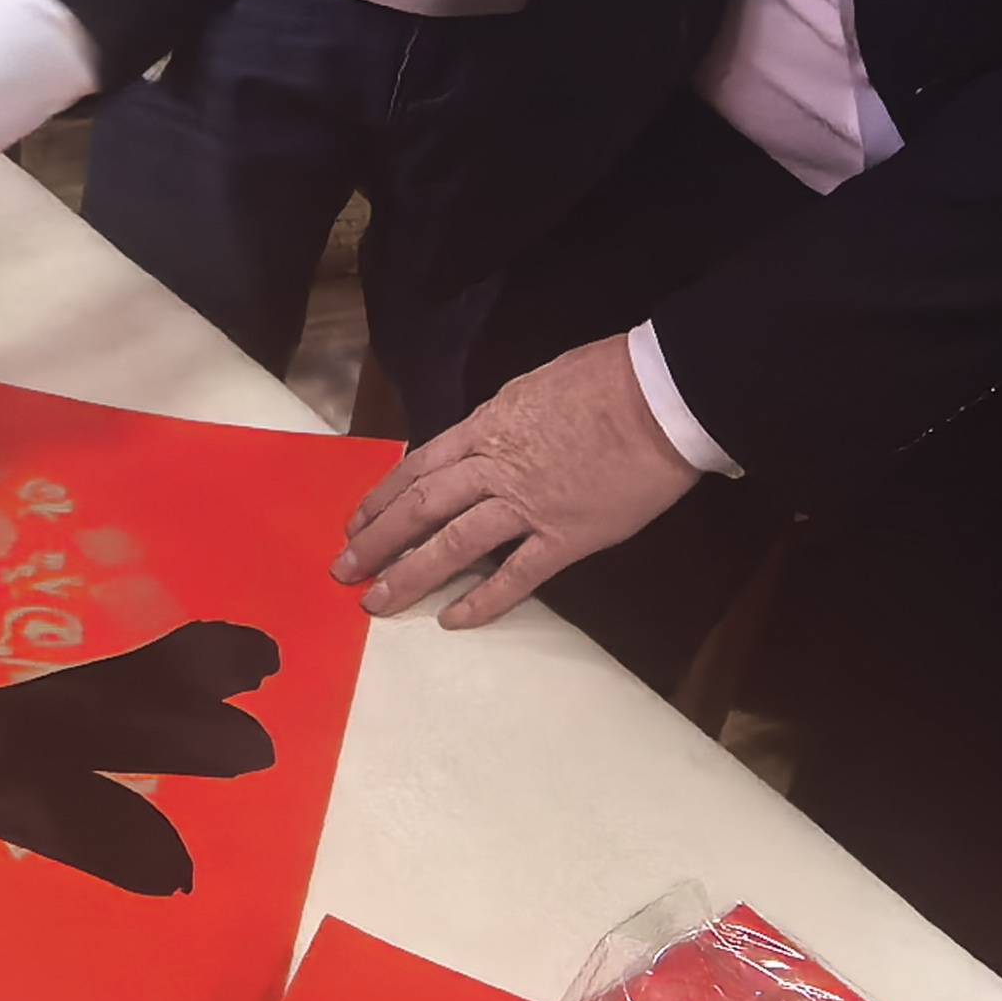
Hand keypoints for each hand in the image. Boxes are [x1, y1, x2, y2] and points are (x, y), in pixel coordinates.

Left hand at [336, 335, 703, 629]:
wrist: (657, 398)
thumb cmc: (604, 379)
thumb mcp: (533, 388)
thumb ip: (502, 420)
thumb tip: (483, 438)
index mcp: (487, 427)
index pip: (418, 466)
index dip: (383, 496)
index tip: (356, 520)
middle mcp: (495, 468)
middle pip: (422, 507)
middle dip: (378, 540)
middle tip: (343, 570)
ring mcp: (528, 505)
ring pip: (454, 544)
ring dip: (411, 574)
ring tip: (377, 600)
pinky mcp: (565, 537)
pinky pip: (516, 576)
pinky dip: (483, 601)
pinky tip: (453, 621)